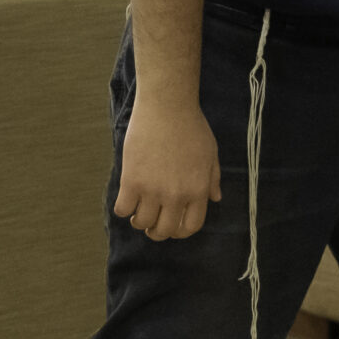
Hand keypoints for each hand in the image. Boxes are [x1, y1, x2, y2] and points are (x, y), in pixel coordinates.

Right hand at [114, 92, 221, 239]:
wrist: (168, 107)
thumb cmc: (191, 126)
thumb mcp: (210, 153)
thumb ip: (212, 179)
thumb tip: (215, 198)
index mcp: (198, 190)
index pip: (190, 227)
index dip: (180, 231)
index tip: (172, 226)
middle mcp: (177, 195)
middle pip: (165, 231)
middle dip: (157, 231)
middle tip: (151, 222)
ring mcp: (153, 189)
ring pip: (142, 223)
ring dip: (139, 221)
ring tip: (138, 210)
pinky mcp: (132, 180)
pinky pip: (123, 209)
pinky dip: (123, 208)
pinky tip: (126, 198)